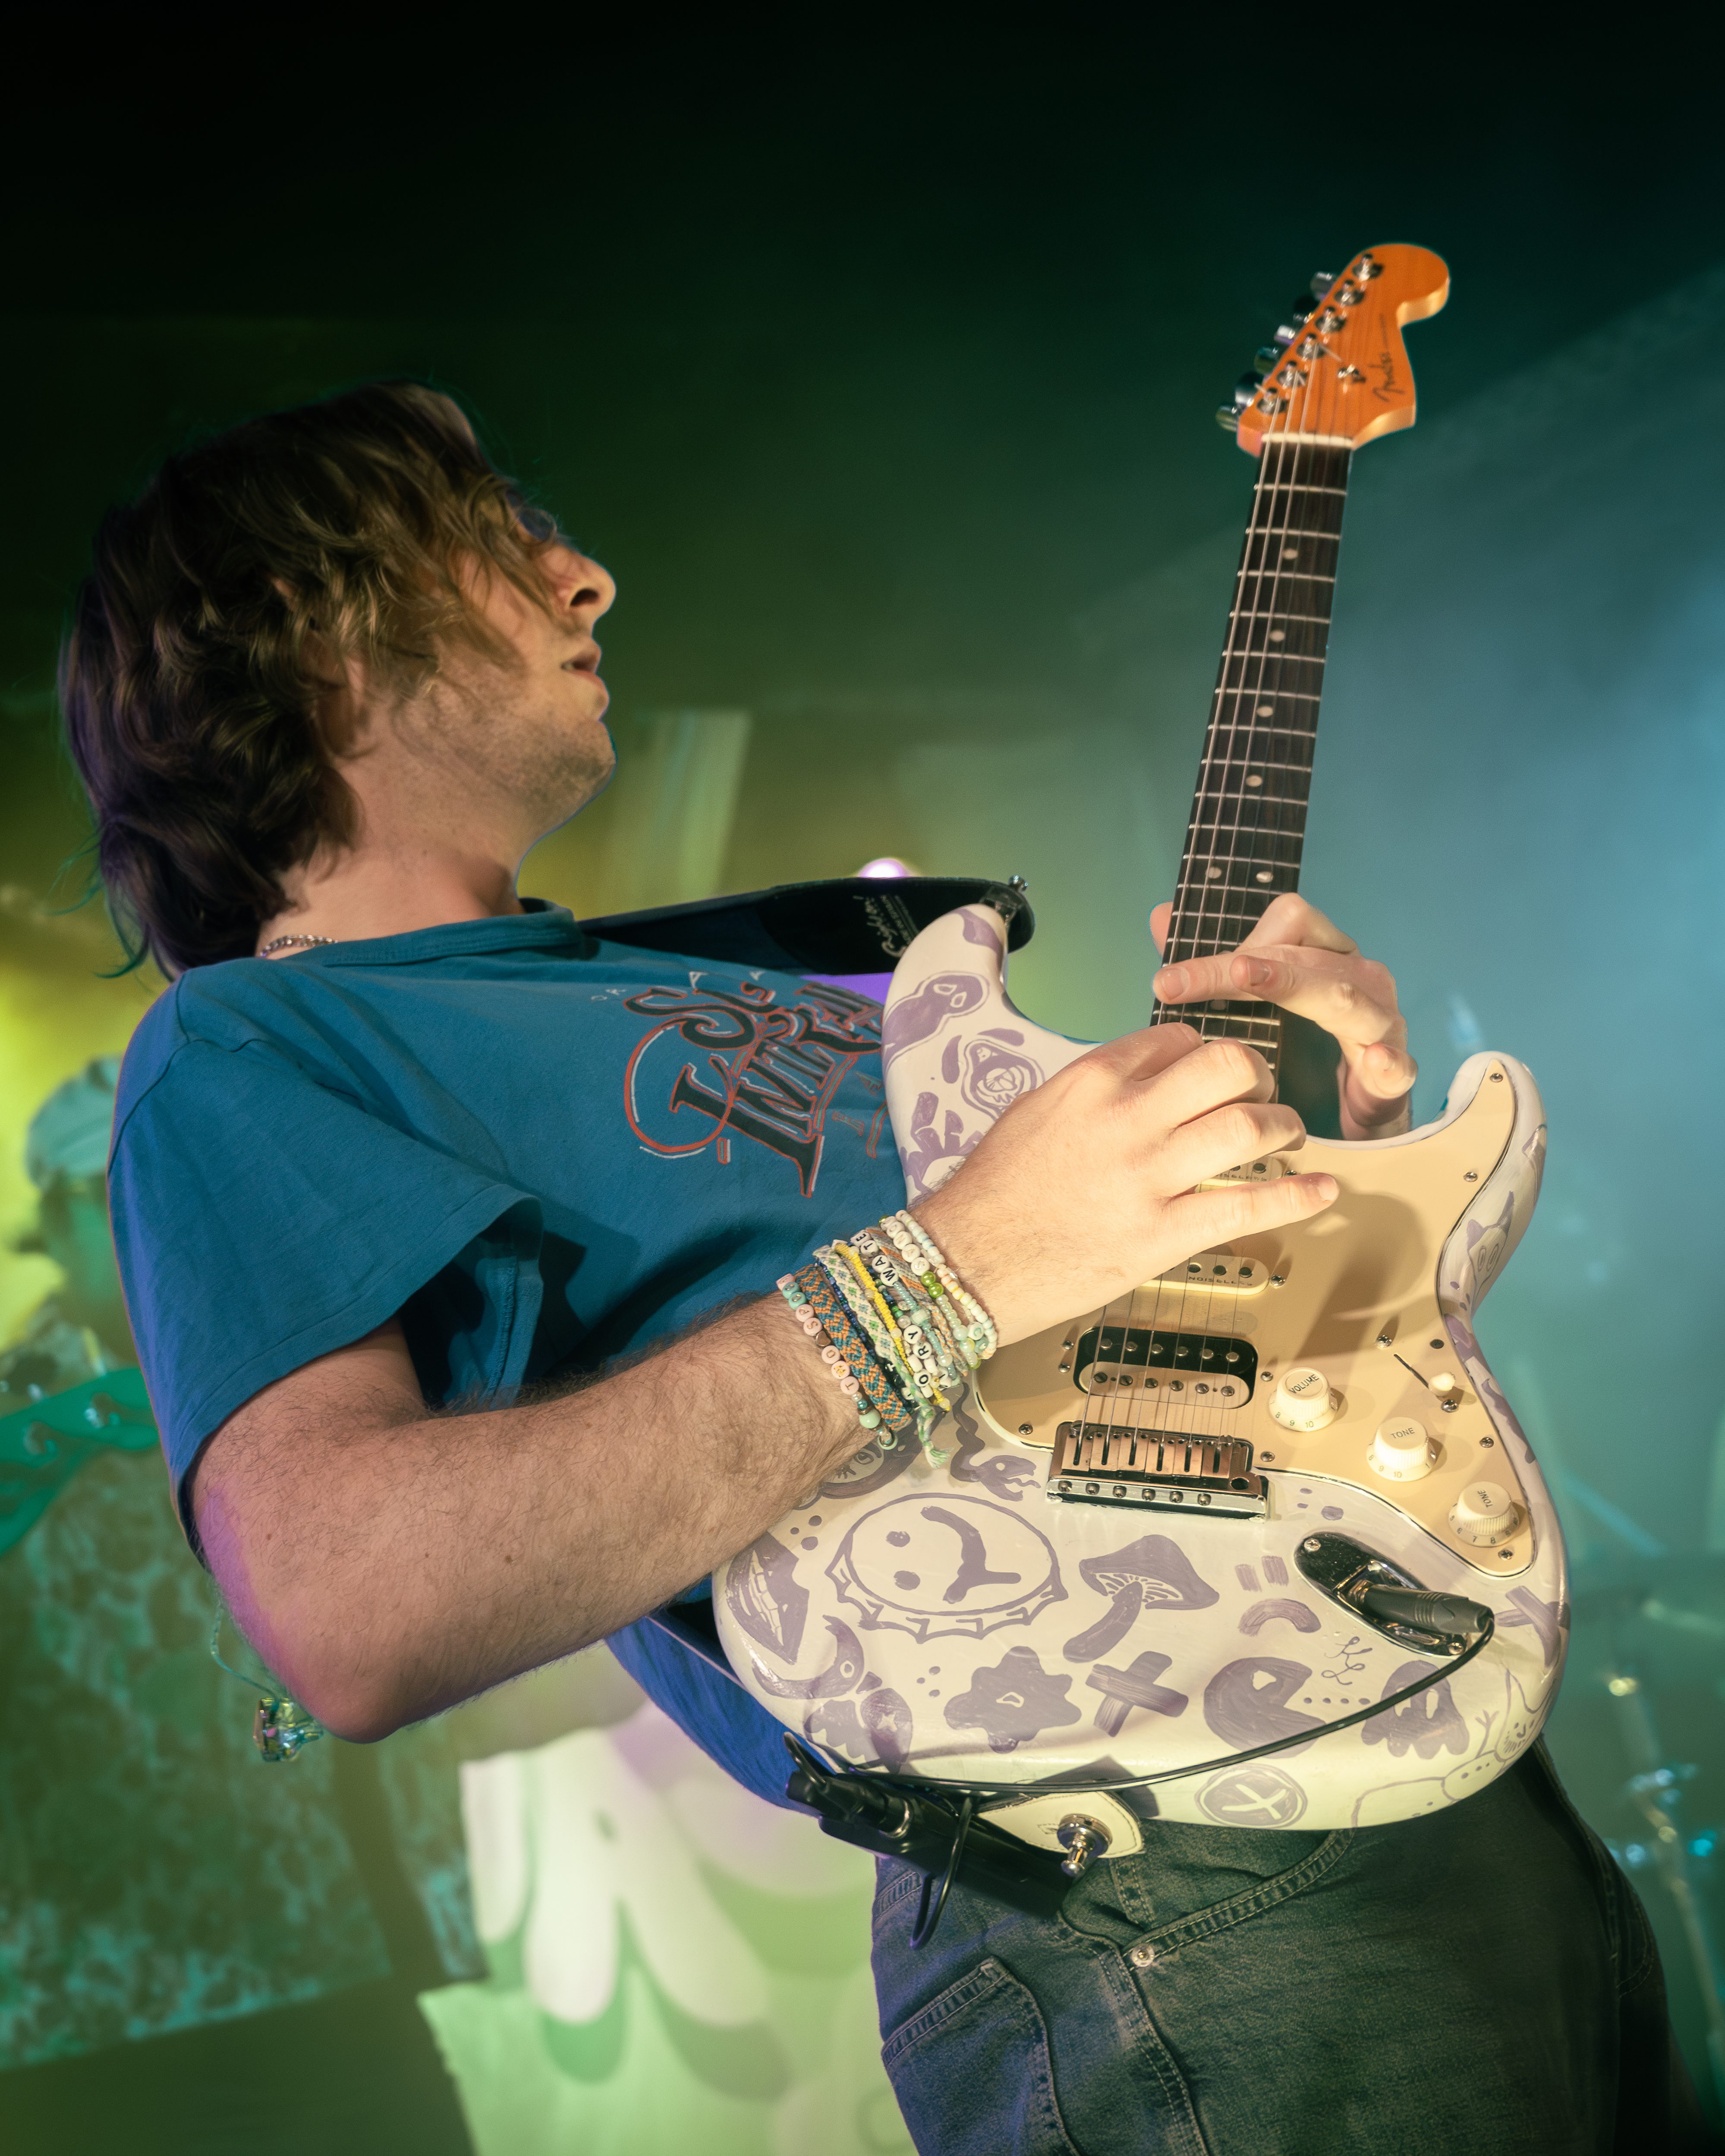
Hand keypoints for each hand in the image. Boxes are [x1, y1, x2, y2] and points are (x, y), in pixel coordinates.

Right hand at [917, 1025, 1336, 1346]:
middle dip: (1257, 1074)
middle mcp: (1126, 1119)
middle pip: (1227, 1067)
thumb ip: (1097, 1090)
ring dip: (1281, 1126)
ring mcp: (1148, 1178)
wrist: (968, 1260)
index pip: (1176, 1038)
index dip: (1202, 1052)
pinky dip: (1296, 1197)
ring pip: (1248, 1127)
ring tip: (1285, 1136)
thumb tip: (1150, 1079)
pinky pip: (1247, 1205)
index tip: (1209, 1074)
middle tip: (1259, 1093)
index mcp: (1091, 1080)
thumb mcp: (1038, 1112)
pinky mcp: (1162, 1236)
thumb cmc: (997, 1190)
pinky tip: (1322, 1190)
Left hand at [1149, 893, 1415, 1141]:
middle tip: (1180, 983)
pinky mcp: (1393, 1074)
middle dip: (1239, 967)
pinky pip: (1395, 1064)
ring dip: (1297, 988)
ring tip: (1251, 979)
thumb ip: (1210, 961)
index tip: (1168, 977)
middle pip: (1302, 955)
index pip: (1287, 921)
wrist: (1346, 1118)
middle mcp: (1356, 978)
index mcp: (1324, 955)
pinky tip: (1371, 1061)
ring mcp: (1380, 1023)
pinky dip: (1386, 1061)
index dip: (1229, 941)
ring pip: (1342, 995)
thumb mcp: (1250, 1003)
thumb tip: (1161, 915)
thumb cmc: (1300, 1050)